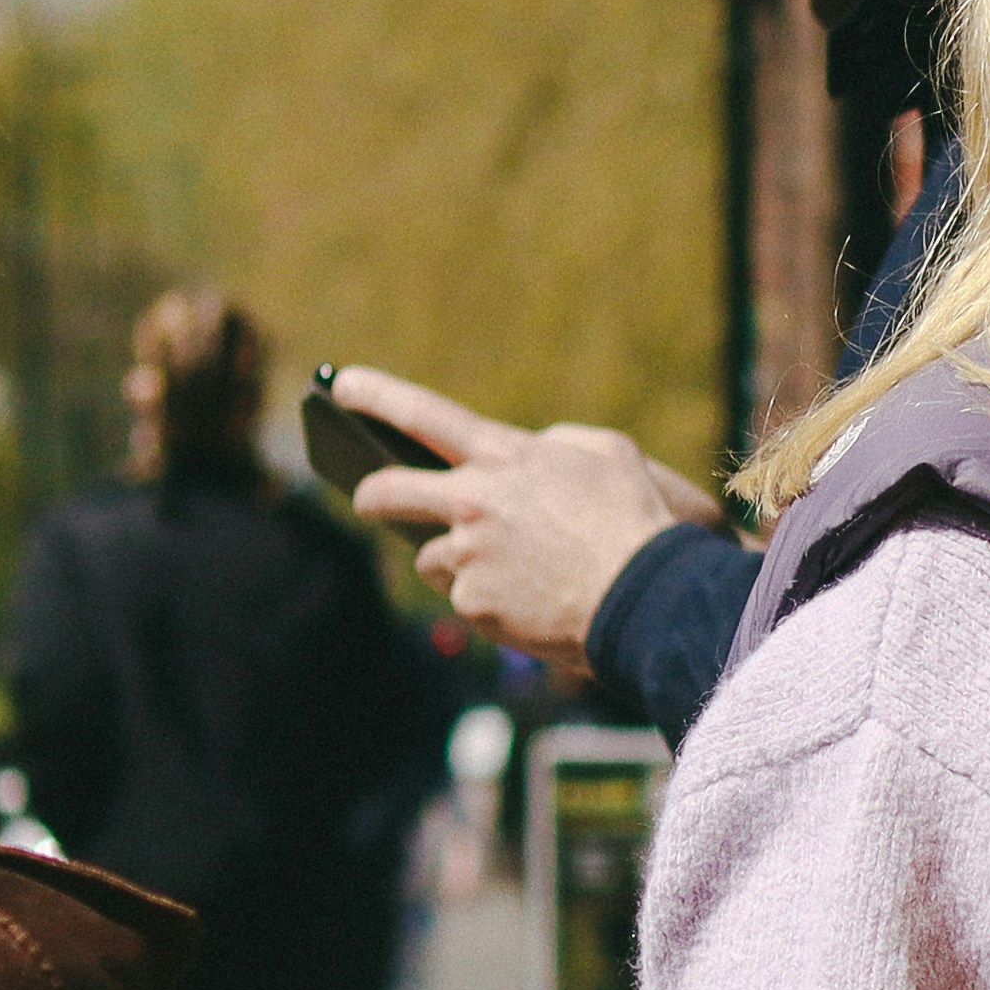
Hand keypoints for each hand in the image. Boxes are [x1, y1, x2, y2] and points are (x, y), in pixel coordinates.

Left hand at [333, 365, 722, 670]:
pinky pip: (465, 601)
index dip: (376, 394)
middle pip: (387, 492)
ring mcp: (467, 555)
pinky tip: (531, 604)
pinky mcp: (472, 604)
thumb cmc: (638, 521)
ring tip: (513, 574)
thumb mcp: (610, 453)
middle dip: (371, 495)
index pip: (422, 413)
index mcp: (503, 456)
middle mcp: (472, 501)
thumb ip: (559, 442)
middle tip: (371, 500)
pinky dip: (491, 604)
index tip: (342, 385)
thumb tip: (534, 449)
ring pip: (431, 558)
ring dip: (458, 563)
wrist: (647, 598)